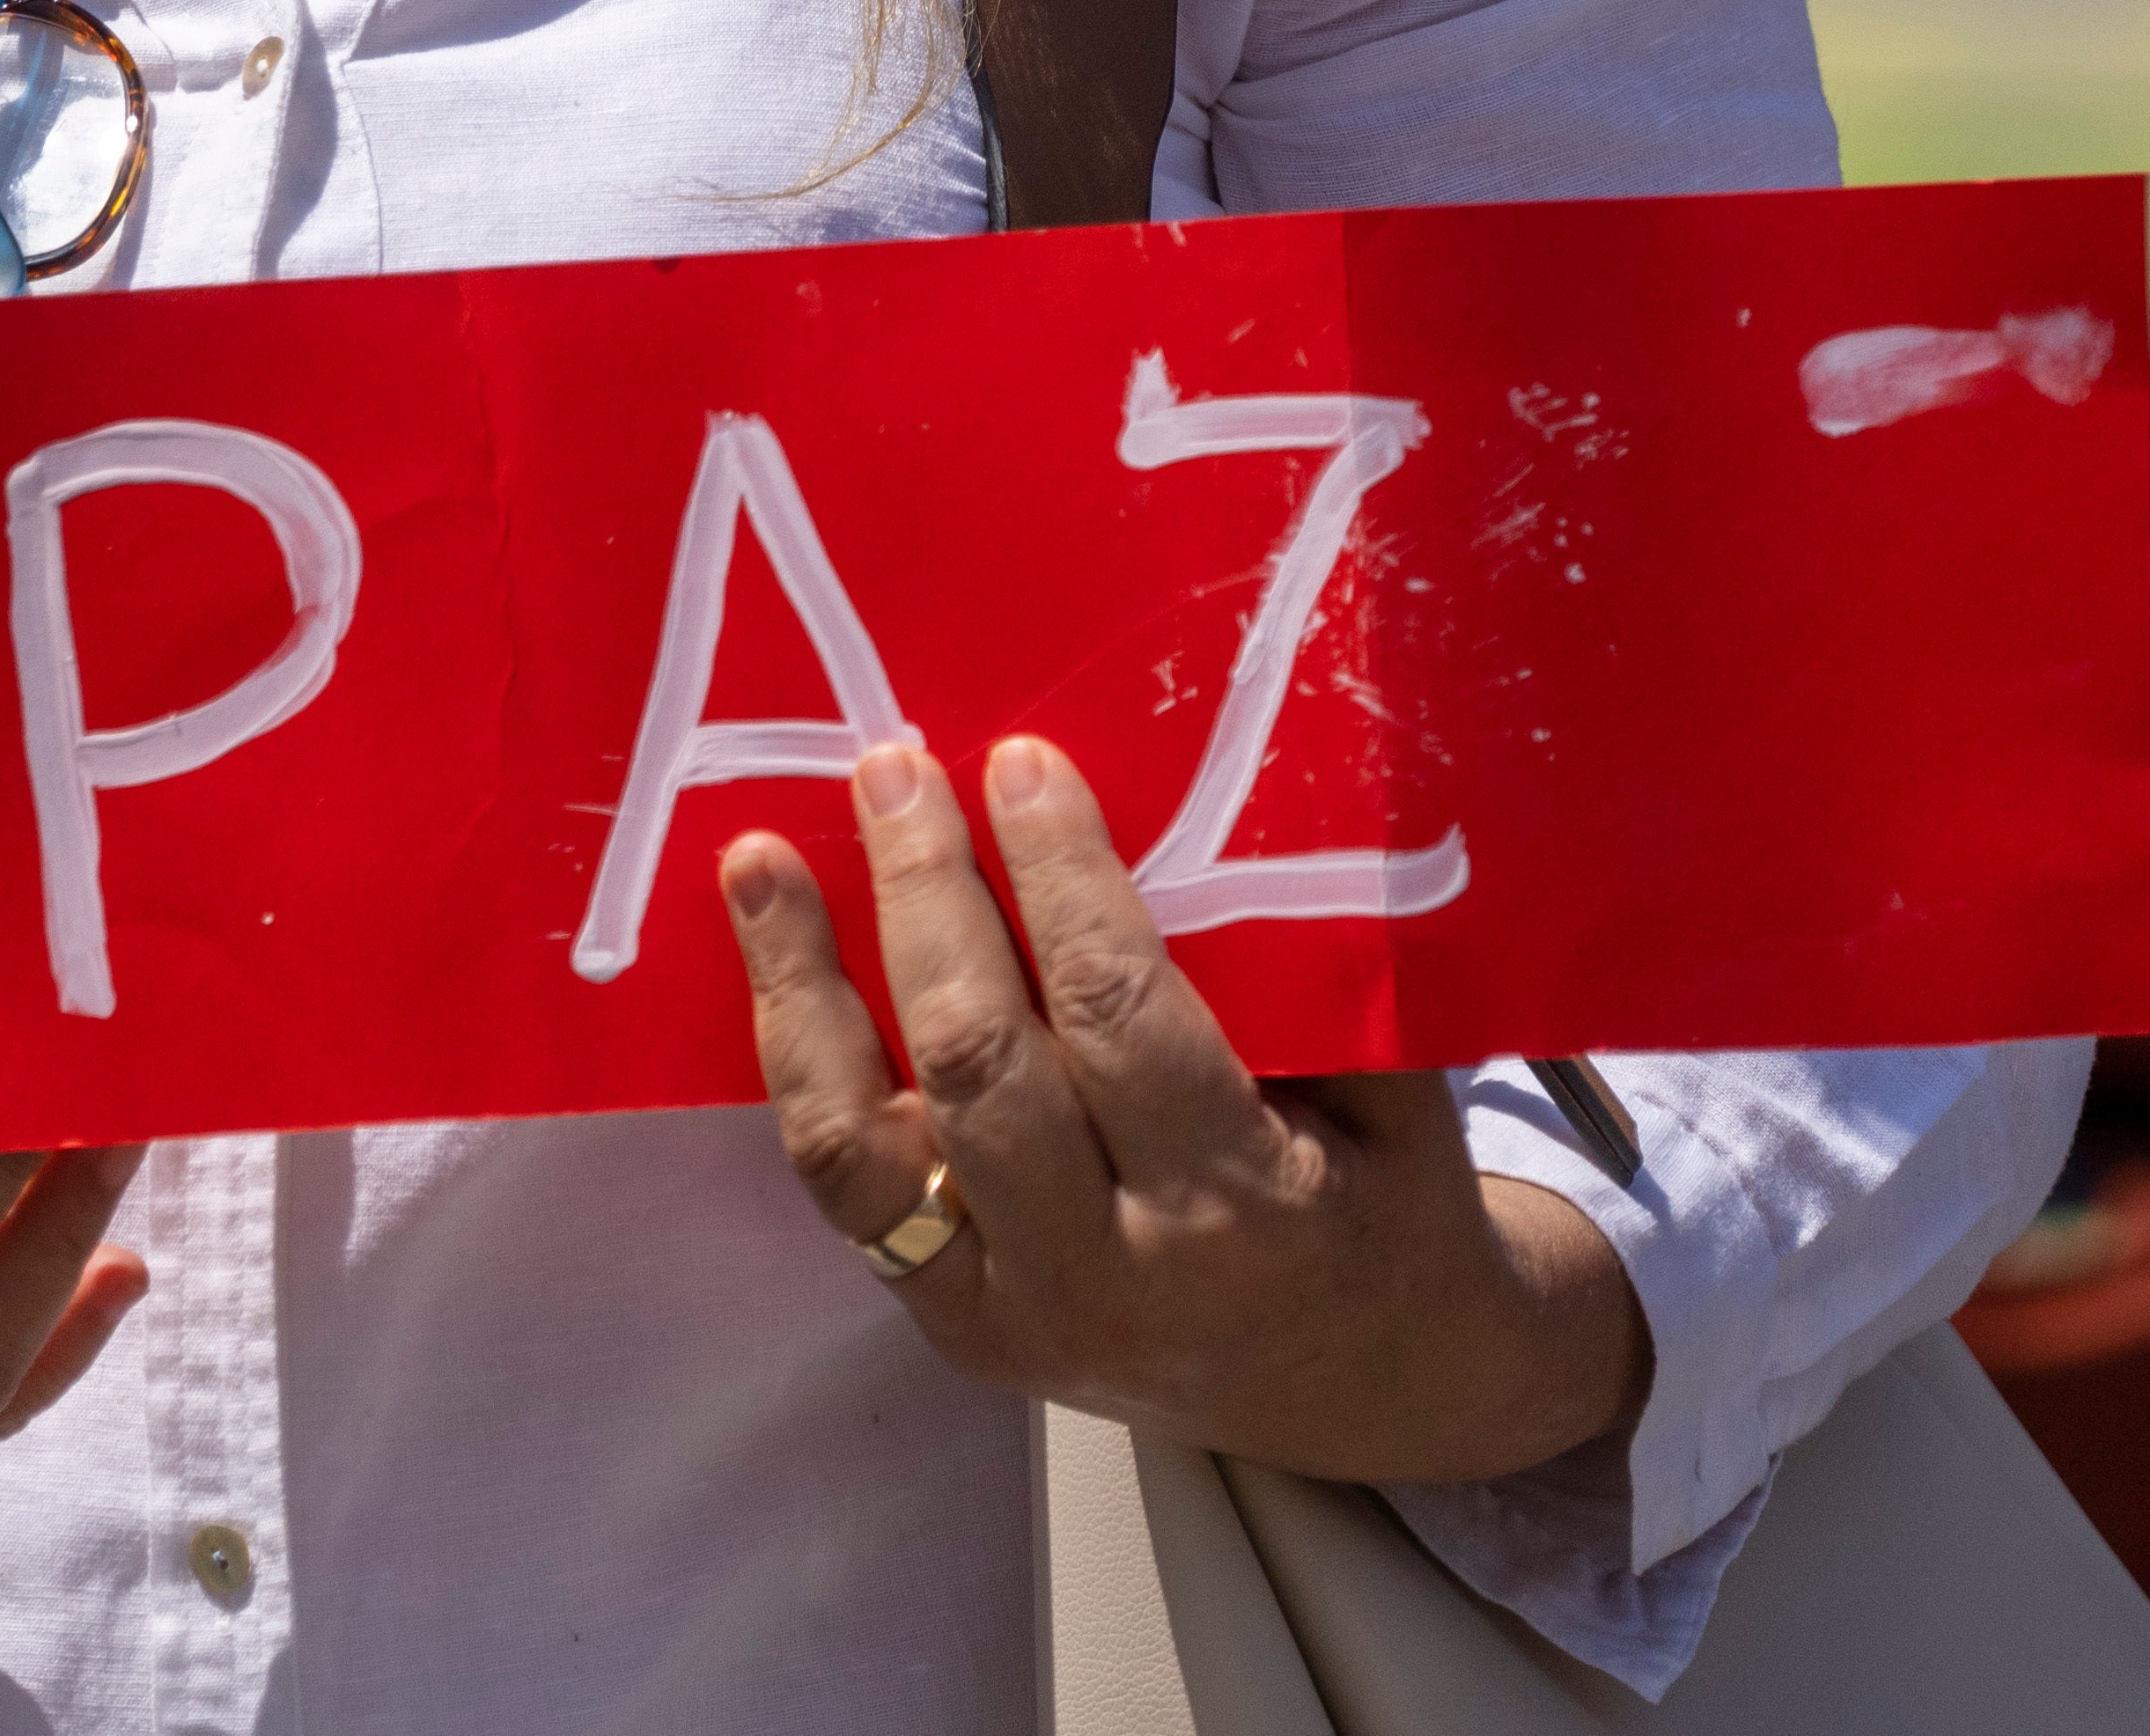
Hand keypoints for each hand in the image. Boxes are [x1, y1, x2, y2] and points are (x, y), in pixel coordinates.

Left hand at [726, 736, 1644, 1485]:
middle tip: (895, 768)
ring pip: (864, 1146)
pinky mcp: (952, 1327)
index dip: (1061, 881)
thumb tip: (1196, 794)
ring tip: (760, 860)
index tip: (1020, 763)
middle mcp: (1114, 1274)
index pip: (1120, 1016)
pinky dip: (799, 1066)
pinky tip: (776, 965)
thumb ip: (1297, 975)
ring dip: (803, 988)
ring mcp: (1015, 1314)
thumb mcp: (1390, 1090)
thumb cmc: (1378, 1195)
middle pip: (981, 1065)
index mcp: (1244, 1205)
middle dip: (925, 899)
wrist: (1362, 1386)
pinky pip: (845, 1187)